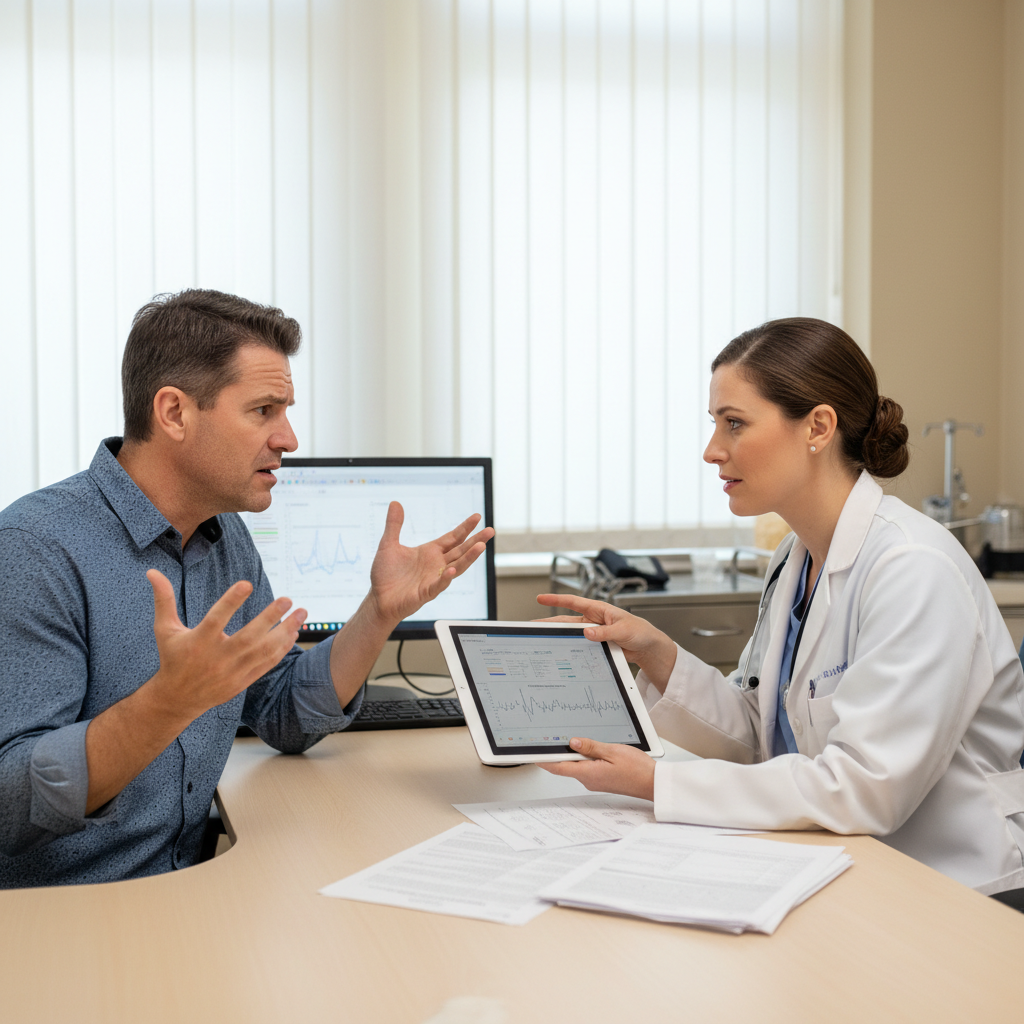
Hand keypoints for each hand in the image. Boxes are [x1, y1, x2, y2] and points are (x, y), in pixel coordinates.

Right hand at [146, 570, 306, 724]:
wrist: (178, 698)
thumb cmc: (173, 658)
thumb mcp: (165, 629)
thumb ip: (163, 599)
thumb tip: (152, 571)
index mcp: (198, 642)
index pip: (216, 619)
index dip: (231, 601)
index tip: (247, 583)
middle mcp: (217, 657)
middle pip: (248, 637)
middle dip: (270, 617)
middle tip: (287, 599)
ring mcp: (233, 671)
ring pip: (264, 651)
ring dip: (285, 632)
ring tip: (301, 613)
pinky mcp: (244, 681)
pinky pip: (267, 663)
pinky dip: (282, 648)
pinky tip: (294, 632)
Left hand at [367, 502, 494, 625]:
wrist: (377, 599)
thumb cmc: (385, 575)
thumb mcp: (388, 545)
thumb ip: (394, 525)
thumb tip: (395, 503)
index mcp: (430, 552)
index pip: (453, 538)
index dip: (465, 528)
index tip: (477, 517)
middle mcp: (436, 565)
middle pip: (461, 551)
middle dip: (476, 541)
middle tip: (490, 531)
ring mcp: (433, 579)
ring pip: (456, 567)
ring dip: (469, 558)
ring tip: (480, 547)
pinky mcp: (426, 593)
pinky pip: (438, 585)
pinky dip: (445, 578)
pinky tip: (451, 570)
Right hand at [534, 593, 677, 684]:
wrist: (648, 647)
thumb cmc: (640, 632)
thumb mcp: (623, 631)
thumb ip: (605, 632)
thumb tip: (586, 633)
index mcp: (599, 610)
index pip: (573, 602)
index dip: (556, 599)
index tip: (540, 598)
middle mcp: (592, 619)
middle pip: (566, 621)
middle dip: (549, 622)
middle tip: (532, 626)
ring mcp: (592, 632)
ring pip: (570, 634)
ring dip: (558, 636)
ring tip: (541, 640)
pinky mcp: (594, 644)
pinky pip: (578, 645)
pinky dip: (569, 648)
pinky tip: (560, 652)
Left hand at [539, 737, 655, 800]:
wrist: (652, 783)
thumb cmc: (637, 769)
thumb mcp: (612, 751)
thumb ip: (590, 746)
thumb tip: (572, 742)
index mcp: (588, 773)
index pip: (558, 767)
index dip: (543, 760)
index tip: (532, 753)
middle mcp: (589, 780)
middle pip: (567, 765)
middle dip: (560, 752)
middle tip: (553, 737)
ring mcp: (595, 781)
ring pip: (578, 765)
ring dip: (574, 754)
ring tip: (574, 739)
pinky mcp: (602, 779)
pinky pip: (587, 767)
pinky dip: (584, 758)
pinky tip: (590, 748)